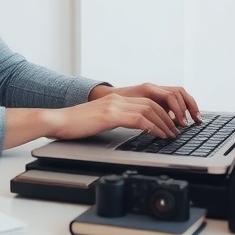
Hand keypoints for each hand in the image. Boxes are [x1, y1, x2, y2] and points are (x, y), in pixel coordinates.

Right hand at [42, 94, 181, 139]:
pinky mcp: (110, 114)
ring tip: (171, 135)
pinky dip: (153, 127)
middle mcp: (117, 99)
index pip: (147, 101)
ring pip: (149, 110)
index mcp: (116, 99)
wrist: (57, 122)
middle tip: (176, 131)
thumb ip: (115, 120)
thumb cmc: (75, 125)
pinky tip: (158, 135)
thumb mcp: (100, 120)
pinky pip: (139, 119)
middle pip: (152, 104)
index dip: (162, 113)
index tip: (170, 124)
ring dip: (164, 123)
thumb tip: (131, 129)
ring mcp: (114, 105)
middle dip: (168, 117)